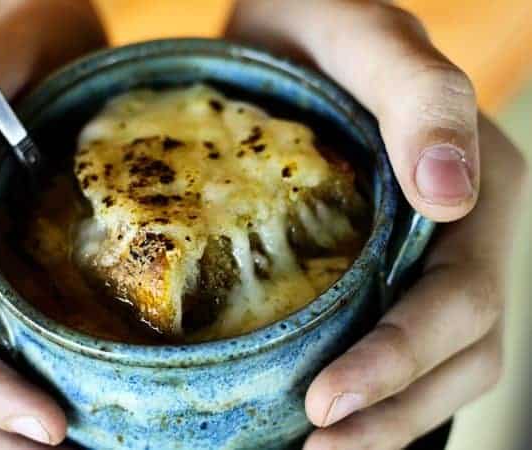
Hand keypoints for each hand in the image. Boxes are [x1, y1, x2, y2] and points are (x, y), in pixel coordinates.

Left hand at [227, 1, 528, 447]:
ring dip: (387, 421)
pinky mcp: (389, 270)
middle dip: (390, 409)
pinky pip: (405, 349)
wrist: (284, 35)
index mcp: (480, 187)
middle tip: (316, 447)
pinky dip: (379, 396)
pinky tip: (330, 420)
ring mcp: (432, 258)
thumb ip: (418, 93)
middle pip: (456, 349)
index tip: (326, 401)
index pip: (459, 298)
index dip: (400, 359)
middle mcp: (468, 234)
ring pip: (441, 367)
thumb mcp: (362, 37)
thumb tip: (453, 192)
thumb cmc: (317, 26)